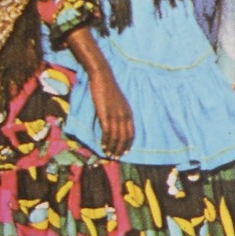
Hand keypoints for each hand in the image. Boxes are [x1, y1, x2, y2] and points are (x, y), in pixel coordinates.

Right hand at [65, 26, 133, 156]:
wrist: (103, 77)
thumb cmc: (109, 89)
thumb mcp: (118, 102)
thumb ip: (119, 113)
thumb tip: (116, 123)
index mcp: (129, 112)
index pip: (131, 133)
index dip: (128, 144)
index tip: (124, 152)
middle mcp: (124, 115)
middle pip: (124, 137)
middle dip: (120, 149)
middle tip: (116, 158)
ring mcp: (115, 115)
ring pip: (115, 137)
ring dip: (112, 148)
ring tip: (109, 155)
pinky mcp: (105, 114)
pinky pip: (107, 132)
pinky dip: (105, 141)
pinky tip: (103, 146)